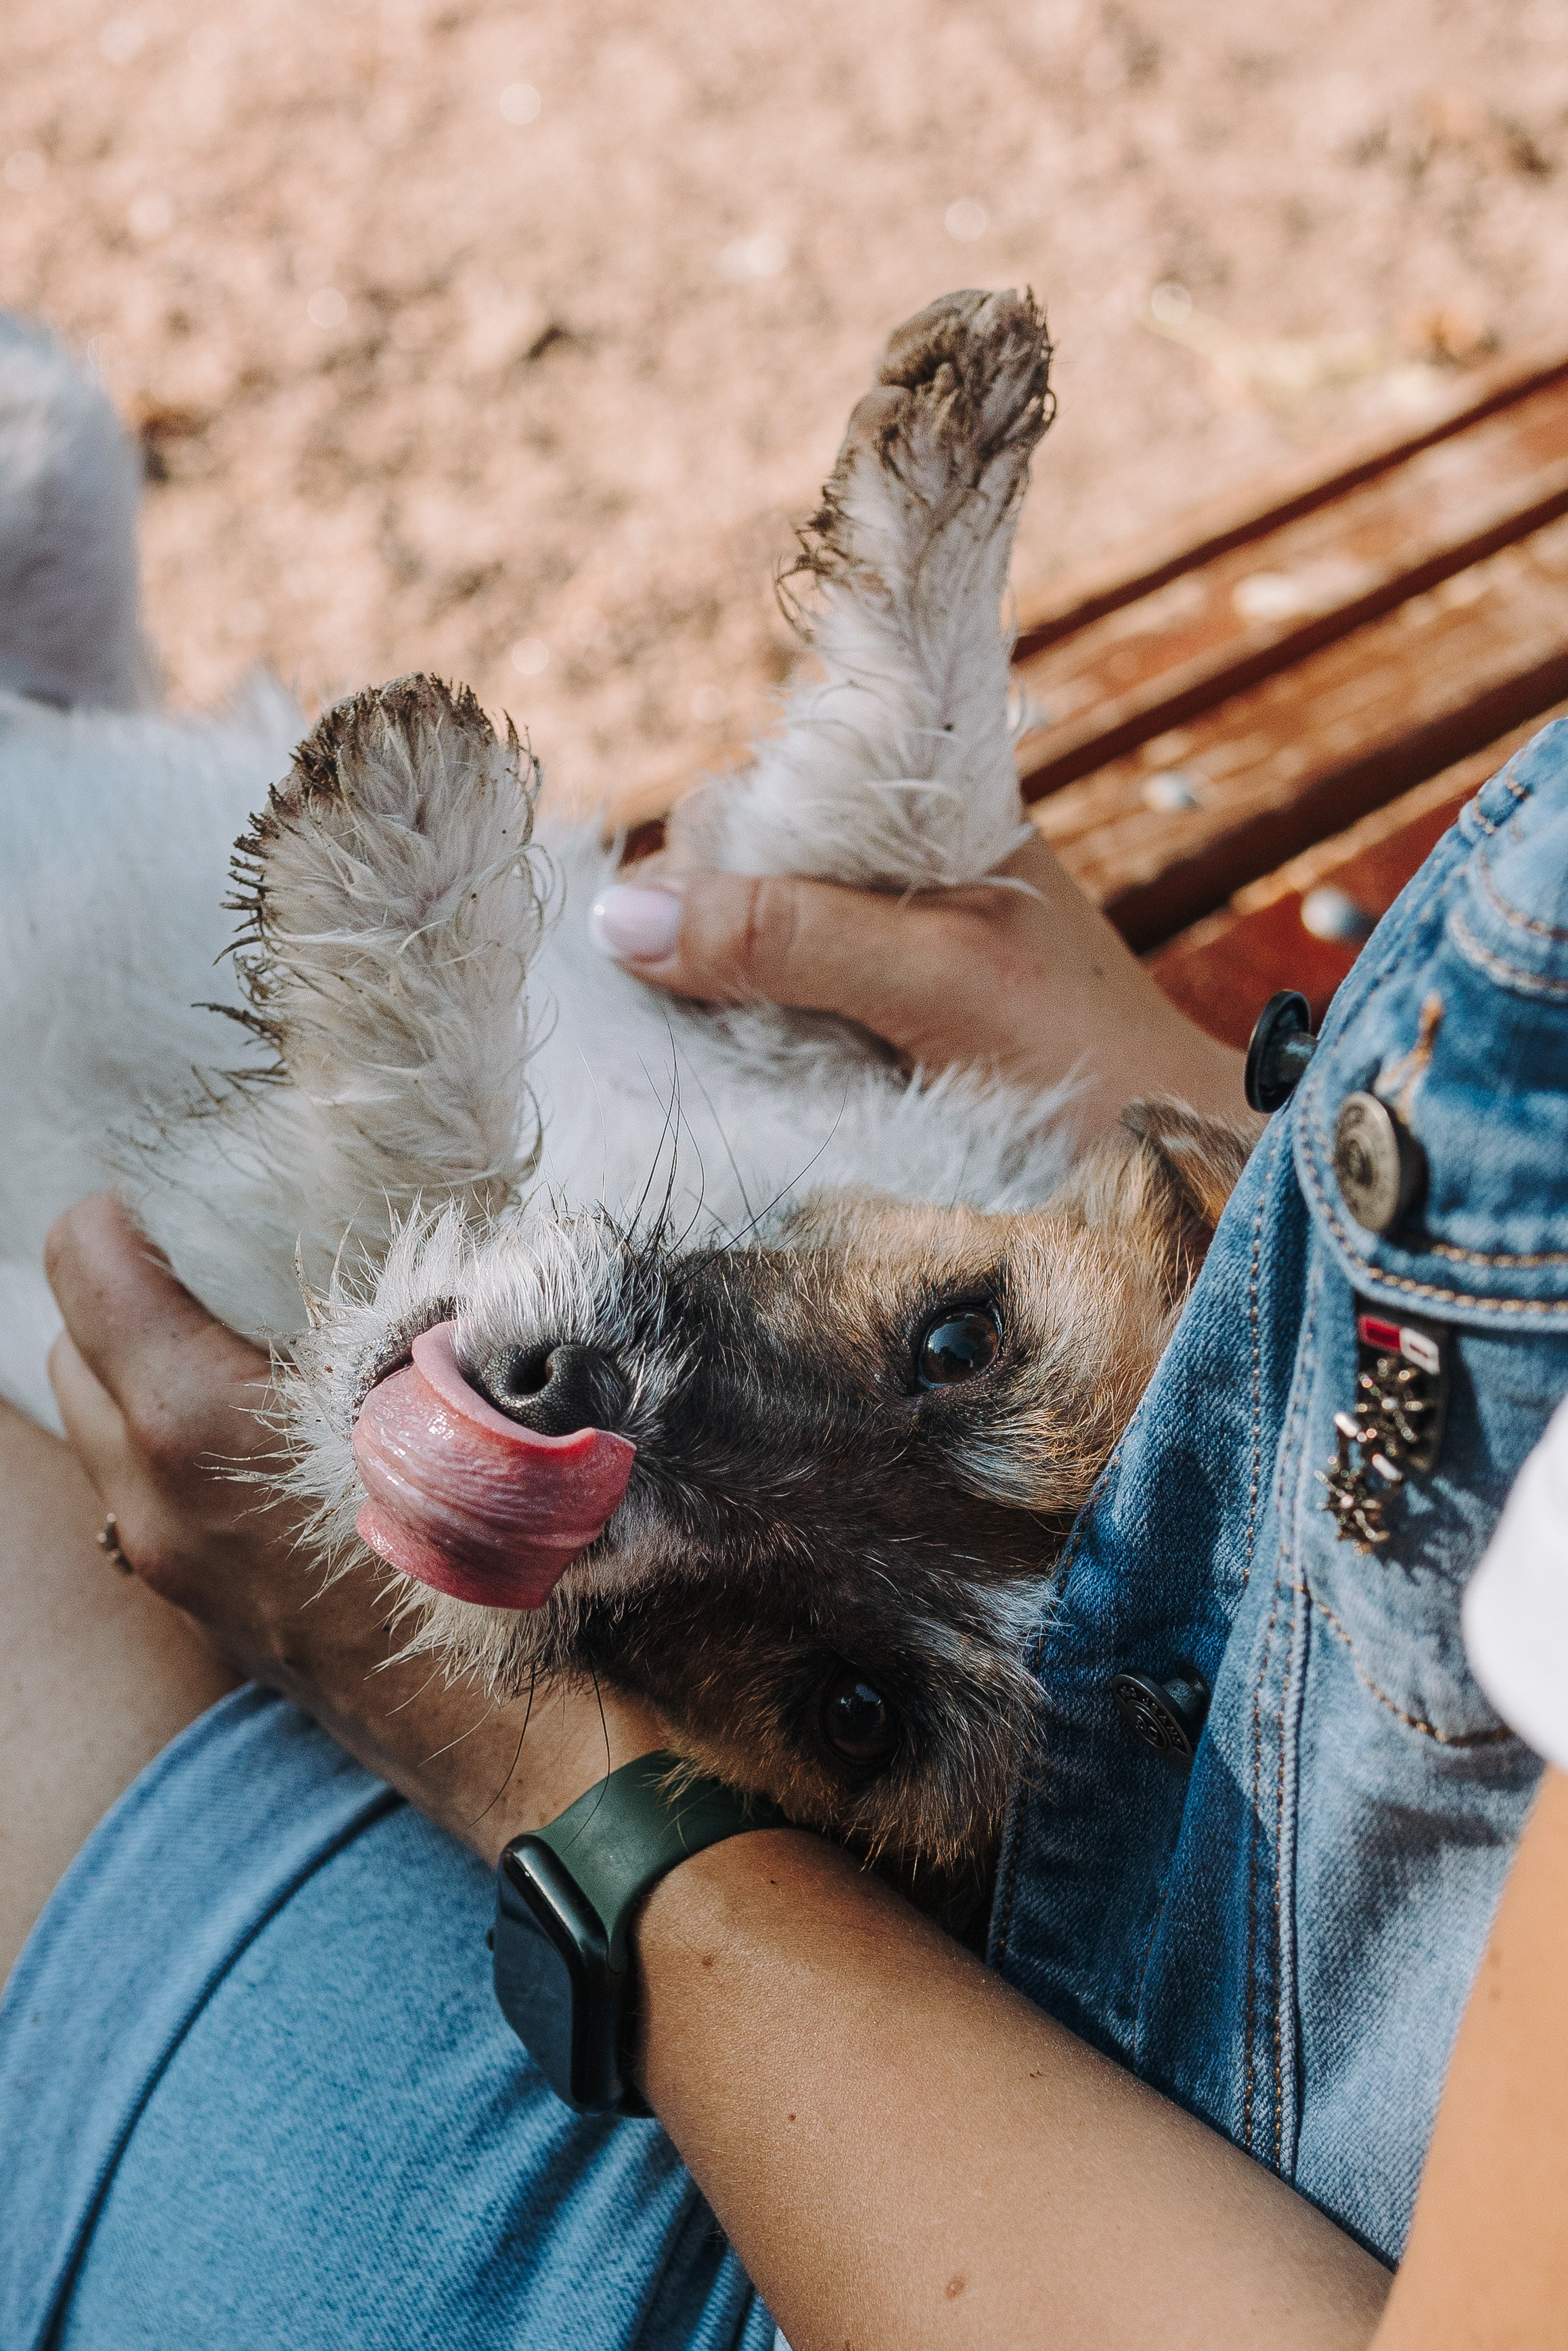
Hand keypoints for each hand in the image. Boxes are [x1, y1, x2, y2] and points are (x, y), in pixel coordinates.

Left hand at [45, 1192, 663, 1862]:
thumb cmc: (497, 1551)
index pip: (85, 1267)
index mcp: (196, 1418)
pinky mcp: (197, 1602)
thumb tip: (396, 1245)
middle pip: (72, 1344)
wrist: (514, 1734)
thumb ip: (395, 1304)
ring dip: (139, 1366)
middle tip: (210, 1257)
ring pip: (98, 1425)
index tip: (179, 1196)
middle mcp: (151, 1491)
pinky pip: (137, 1489)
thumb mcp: (448, 1389)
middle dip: (121, 1285)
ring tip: (236, 1337)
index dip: (124, 1212)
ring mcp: (165, 1557)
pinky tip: (263, 1430)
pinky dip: (165, 1440)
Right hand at [590, 832, 1248, 1133]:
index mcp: (918, 814)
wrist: (1183, 1167)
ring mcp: (880, 954)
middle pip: (728, 881)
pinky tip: (762, 1091)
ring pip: (739, 956)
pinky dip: (749, 1055)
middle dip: (699, 951)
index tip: (667, 967)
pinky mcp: (874, 1030)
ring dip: (719, 1014)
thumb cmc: (1086, 1060)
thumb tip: (616, 917)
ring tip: (749, 1069)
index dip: (689, 881)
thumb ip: (786, 937)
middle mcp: (890, 872)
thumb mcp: (933, 982)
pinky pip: (769, 1020)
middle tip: (723, 1032)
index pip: (741, 810)